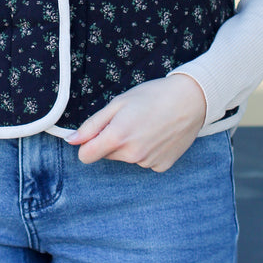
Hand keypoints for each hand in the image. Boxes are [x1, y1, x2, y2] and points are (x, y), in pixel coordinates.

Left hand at [68, 74, 206, 172]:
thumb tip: (72, 140)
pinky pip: (144, 161)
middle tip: (129, 120)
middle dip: (111, 141)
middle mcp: (131, 155)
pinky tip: (158, 135)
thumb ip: (92, 125)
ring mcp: (147, 163)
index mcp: (117, 137)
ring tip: (147, 125)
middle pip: (107, 155)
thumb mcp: (118, 103)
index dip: (88, 144)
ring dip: (130, 145)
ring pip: (127, 157)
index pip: (86, 156)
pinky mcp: (161, 166)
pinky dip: (147, 150)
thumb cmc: (153, 96)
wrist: (190, 100)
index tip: (96, 133)